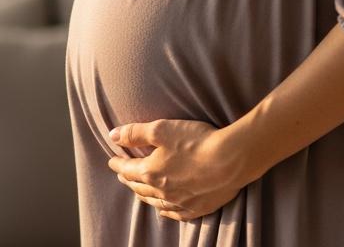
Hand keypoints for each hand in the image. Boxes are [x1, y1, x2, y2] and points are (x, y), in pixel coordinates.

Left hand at [106, 119, 251, 221]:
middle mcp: (162, 191)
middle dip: (129, 180)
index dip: (118, 164)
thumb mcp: (162, 129)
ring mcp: (180, 202)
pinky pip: (175, 213)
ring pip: (155, 201)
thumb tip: (113, 136)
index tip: (112, 161)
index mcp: (150, 172)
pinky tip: (163, 209)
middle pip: (139, 187)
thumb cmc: (196, 141)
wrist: (231, 160)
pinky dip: (165, 210)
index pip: (128, 169)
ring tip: (139, 191)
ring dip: (144, 195)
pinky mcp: (198, 208)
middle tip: (123, 175)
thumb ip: (136, 133)